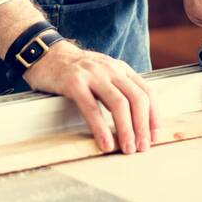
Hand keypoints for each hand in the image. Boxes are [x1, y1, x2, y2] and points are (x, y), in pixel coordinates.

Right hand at [22, 39, 158, 154]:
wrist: (45, 53)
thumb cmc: (75, 70)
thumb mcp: (103, 74)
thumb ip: (118, 90)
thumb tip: (135, 122)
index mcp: (120, 69)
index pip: (146, 91)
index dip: (154, 116)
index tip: (155, 136)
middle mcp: (110, 69)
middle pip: (137, 98)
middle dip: (143, 126)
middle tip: (142, 147)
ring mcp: (92, 74)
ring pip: (118, 103)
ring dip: (126, 129)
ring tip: (127, 148)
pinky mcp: (73, 83)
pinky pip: (92, 108)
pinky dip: (101, 128)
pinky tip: (105, 143)